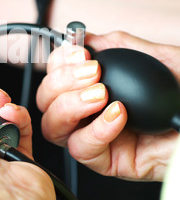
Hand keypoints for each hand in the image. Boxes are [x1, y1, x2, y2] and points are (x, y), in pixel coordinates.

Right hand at [36, 32, 179, 181]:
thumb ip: (117, 45)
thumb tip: (83, 37)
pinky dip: (96, 129)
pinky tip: (119, 114)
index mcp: (94, 87)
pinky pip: (83, 149)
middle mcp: (89, 112)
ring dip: (71, 106)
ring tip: (101, 95)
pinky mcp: (109, 162)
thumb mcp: (153, 56)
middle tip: (93, 73)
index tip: (80, 53)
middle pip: (45, 101)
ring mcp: (97, 137)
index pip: (54, 76)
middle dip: (61, 82)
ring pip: (53, 127)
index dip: (58, 62)